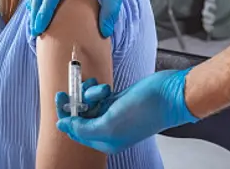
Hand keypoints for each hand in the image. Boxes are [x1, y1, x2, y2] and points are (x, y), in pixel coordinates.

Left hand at [55, 69, 197, 154]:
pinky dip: (98, 89)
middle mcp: (107, 129)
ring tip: (101, 89)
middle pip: (80, 116)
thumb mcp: (109, 124)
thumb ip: (83, 127)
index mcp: (104, 141)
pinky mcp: (118, 101)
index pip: (75, 130)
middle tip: (70, 88)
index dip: (66, 114)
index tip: (60, 97)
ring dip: (90, 93)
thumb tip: (63, 126)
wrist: (168, 95)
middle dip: (76, 102)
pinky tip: (106, 87)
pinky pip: (99, 95)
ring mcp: (113, 114)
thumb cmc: (144, 111)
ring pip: (89, 103)